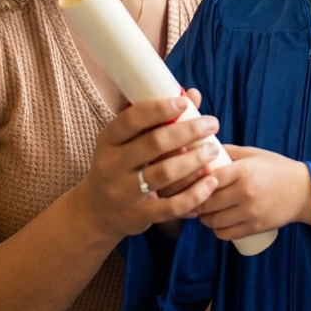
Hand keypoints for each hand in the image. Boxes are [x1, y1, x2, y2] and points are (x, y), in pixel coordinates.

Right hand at [79, 96, 220, 240]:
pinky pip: (171, 206)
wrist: (96, 211)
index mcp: (108, 140)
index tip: (184, 102)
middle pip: (154, 143)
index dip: (158, 109)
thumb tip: (193, 94)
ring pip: (164, 173)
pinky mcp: (138, 216)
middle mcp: (112, 165)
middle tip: (212, 124)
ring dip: (194, 160)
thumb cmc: (119, 166)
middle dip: (187, 131)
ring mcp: (124, 192)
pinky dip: (195, 194)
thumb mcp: (127, 142)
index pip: (132, 119)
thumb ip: (158, 119)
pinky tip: (211, 182)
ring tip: (213, 149)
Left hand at [191, 145, 310, 239]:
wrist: (305, 192)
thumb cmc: (277, 169)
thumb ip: (229, 152)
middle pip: (206, 201)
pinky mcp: (254, 227)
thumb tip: (204, 149)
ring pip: (213, 220)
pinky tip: (218, 222)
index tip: (190, 180)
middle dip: (196, 200)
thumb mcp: (254, 154)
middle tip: (193, 197)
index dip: (194, 180)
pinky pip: (225, 234)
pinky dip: (217, 230)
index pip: (208, 178)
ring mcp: (250, 212)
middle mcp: (245, 192)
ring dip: (204, 217)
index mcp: (243, 170)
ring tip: (206, 211)